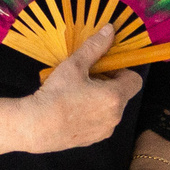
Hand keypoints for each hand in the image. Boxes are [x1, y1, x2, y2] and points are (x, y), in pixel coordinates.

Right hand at [25, 27, 141, 151]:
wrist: (35, 126)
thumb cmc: (56, 94)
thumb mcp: (75, 65)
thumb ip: (95, 47)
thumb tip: (110, 30)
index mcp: (115, 97)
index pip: (134, 80)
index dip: (121, 71)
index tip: (103, 68)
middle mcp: (115, 116)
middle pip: (121, 94)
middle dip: (108, 84)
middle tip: (85, 79)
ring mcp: (105, 130)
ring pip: (110, 109)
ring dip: (100, 99)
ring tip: (76, 94)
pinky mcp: (94, 140)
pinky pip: (100, 122)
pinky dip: (92, 114)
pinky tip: (72, 110)